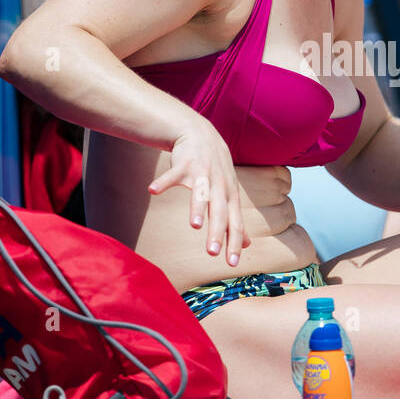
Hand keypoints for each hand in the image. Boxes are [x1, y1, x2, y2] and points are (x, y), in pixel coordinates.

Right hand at [147, 120, 249, 265]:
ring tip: (194, 225)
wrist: (201, 134)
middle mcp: (219, 186)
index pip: (235, 223)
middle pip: (219, 212)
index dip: (234, 243)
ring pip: (201, 193)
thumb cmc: (216, 170)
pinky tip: (152, 190)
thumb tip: (246, 244)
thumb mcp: (229, 193)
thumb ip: (234, 220)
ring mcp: (202, 174)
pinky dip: (163, 182)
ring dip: (197, 208)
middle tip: (213, 252)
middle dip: (217, 232)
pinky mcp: (183, 164)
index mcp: (229, 197)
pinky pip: (172, 174)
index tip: (232, 265)